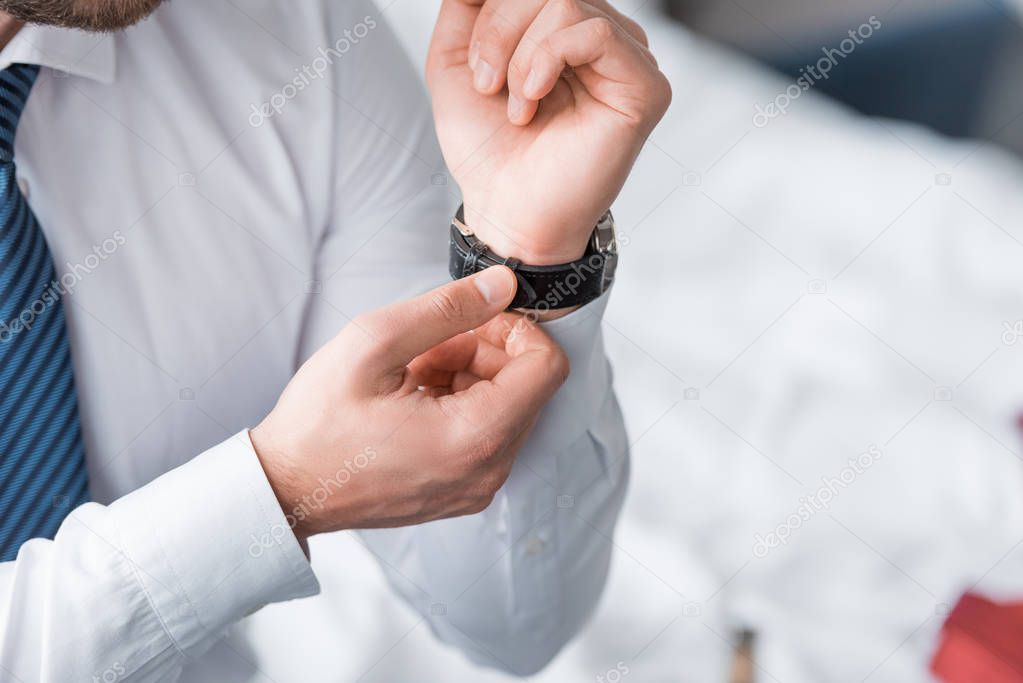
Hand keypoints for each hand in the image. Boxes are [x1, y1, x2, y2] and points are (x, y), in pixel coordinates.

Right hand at [250, 266, 568, 542]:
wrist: (287, 490)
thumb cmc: (318, 423)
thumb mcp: (374, 343)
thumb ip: (447, 308)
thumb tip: (503, 285)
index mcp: (475, 436)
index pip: (547, 367)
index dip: (518, 329)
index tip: (476, 319)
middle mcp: (488, 470)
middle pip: (528, 387)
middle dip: (486, 351)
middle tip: (429, 346)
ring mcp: (478, 487)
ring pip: (508, 408)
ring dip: (470, 376)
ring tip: (414, 372)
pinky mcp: (464, 492)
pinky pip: (489, 436)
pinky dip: (462, 406)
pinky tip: (414, 397)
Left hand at [427, 0, 670, 264]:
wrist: (506, 209)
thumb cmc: (489, 149)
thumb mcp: (455, 60)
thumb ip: (468, 6)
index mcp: (563, 29)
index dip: (493, 13)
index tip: (476, 65)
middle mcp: (600, 38)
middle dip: (498, 29)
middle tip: (486, 85)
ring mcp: (628, 59)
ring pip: (567, 2)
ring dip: (519, 55)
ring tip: (517, 105)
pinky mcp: (644, 86)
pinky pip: (594, 33)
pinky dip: (547, 60)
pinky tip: (535, 99)